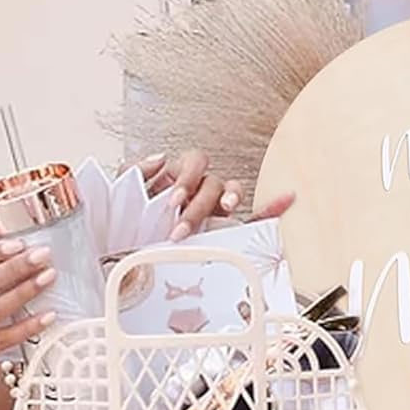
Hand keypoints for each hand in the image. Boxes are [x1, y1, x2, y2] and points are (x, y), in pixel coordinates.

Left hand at [134, 149, 294, 240]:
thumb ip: (136, 172)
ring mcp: (214, 206)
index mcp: (178, 175)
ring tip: (226, 209)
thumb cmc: (128, 220)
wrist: (124, 251)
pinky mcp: (226, 227)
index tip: (173, 201)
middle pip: (211, 182)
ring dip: (230, 197)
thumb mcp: (124, 192)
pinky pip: (253, 214)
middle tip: (181, 227)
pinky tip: (286, 200)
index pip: (192, 164)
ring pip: (231, 191)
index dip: (186, 179)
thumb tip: (161, 157)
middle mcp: (199, 187)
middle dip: (197, 205)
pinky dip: (271, 207)